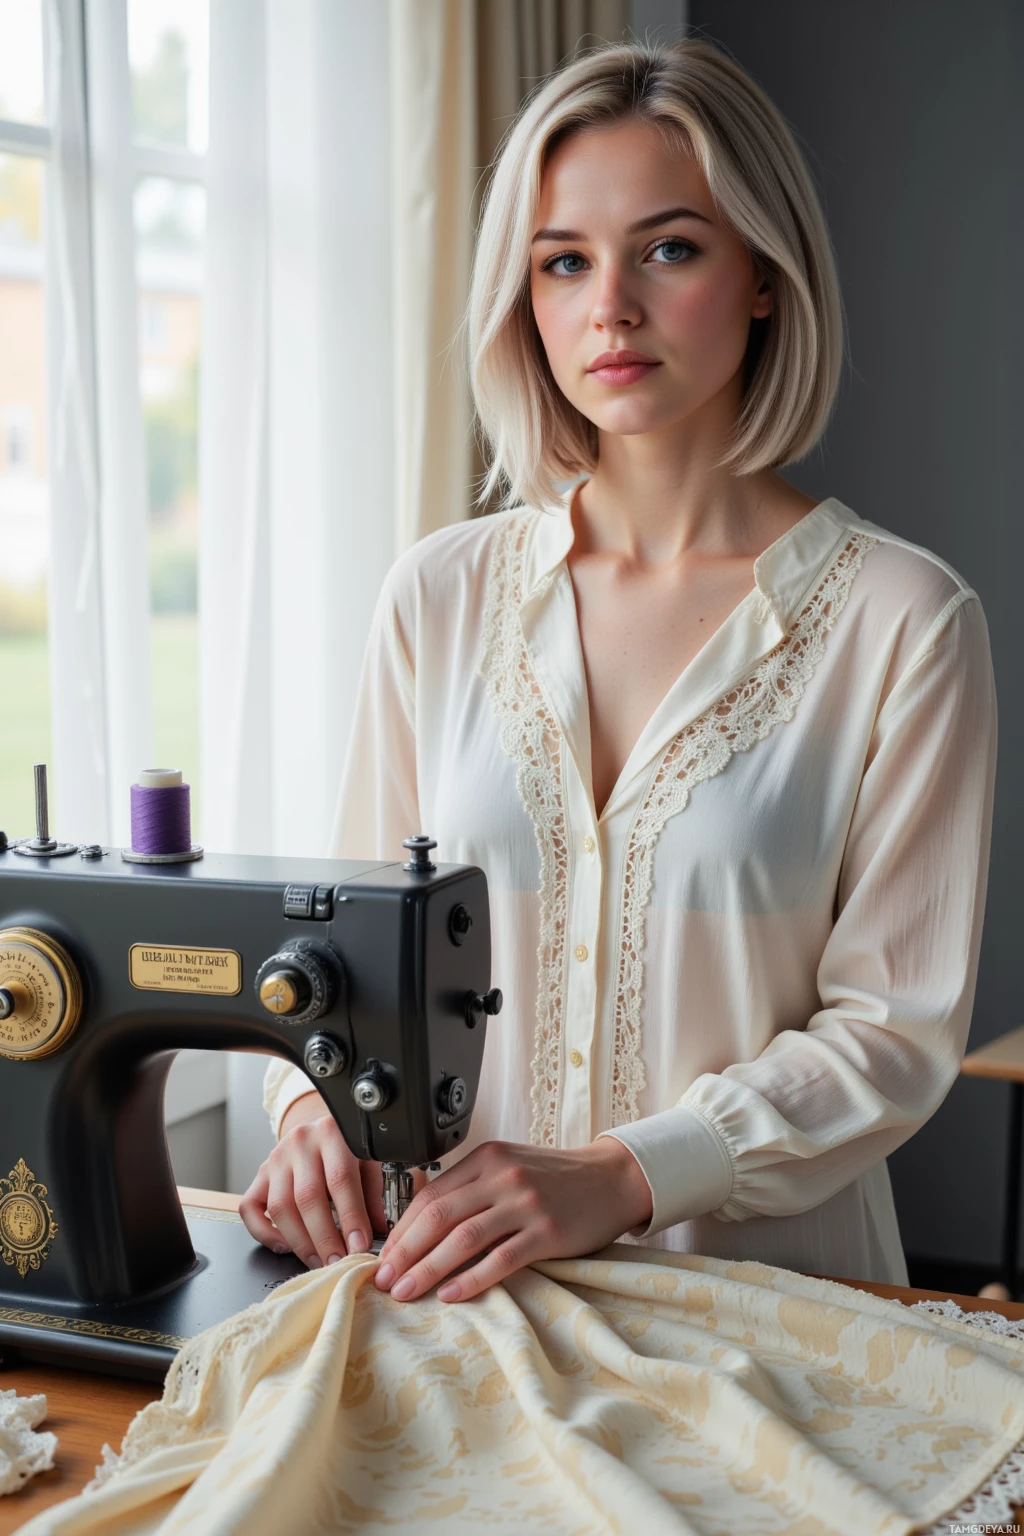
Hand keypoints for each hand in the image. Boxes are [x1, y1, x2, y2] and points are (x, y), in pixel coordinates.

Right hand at [239, 1091, 423, 1266]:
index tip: (359, 1247)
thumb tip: (381, 1233)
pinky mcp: (260, 1174)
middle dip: (325, 1238)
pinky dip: (265, 1234)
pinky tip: (286, 1246)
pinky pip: (251, 1209)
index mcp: (333, 1134)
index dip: (351, 1217)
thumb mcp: (368, 1161)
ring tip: (319, 1262)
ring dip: (301, 1242)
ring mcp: (276, 1158)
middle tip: (338, 1263)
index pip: (340, 1180)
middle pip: (307, 1197)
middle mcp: (300, 1142)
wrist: (320, 1131)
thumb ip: (374, 1193)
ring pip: (281, 1207)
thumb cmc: (348, 1149)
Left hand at [373, 1136, 652, 1303]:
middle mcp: (502, 1177)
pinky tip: (452, 1294)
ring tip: (407, 1292)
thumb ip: (471, 1186)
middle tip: (384, 1280)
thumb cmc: (555, 1179)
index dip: (402, 1229)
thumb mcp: (509, 1167)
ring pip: (464, 1238)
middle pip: (439, 1216)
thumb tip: (420, 1224)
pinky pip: (501, 1259)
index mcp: (487, 1158)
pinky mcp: (547, 1232)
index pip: (431, 1195)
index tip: (385, 1257)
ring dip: (428, 1269)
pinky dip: (472, 1279)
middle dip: (405, 1252)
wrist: (611, 1179)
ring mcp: (525, 1204)